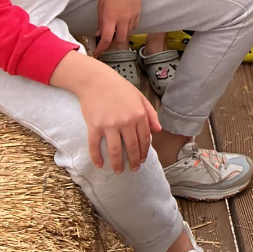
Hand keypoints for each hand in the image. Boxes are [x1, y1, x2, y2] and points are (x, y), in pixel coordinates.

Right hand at [52, 52, 161, 173]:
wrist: (97, 81)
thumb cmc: (120, 88)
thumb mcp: (140, 97)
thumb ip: (151, 114)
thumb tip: (158, 130)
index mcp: (139, 115)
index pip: (145, 139)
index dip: (144, 152)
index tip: (142, 160)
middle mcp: (126, 122)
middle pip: (132, 147)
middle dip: (134, 161)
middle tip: (133, 169)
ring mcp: (110, 125)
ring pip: (115, 151)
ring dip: (117, 164)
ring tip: (119, 171)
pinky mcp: (94, 127)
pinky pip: (95, 146)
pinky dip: (97, 158)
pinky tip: (99, 165)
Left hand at [94, 0, 140, 56]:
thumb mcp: (101, 4)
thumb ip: (100, 21)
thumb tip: (99, 33)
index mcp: (110, 17)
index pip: (105, 39)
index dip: (100, 49)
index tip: (97, 53)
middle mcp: (122, 19)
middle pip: (119, 40)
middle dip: (112, 42)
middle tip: (106, 39)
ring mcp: (132, 16)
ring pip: (127, 33)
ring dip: (120, 34)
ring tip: (115, 27)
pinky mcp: (139, 12)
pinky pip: (134, 26)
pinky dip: (128, 27)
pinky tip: (123, 21)